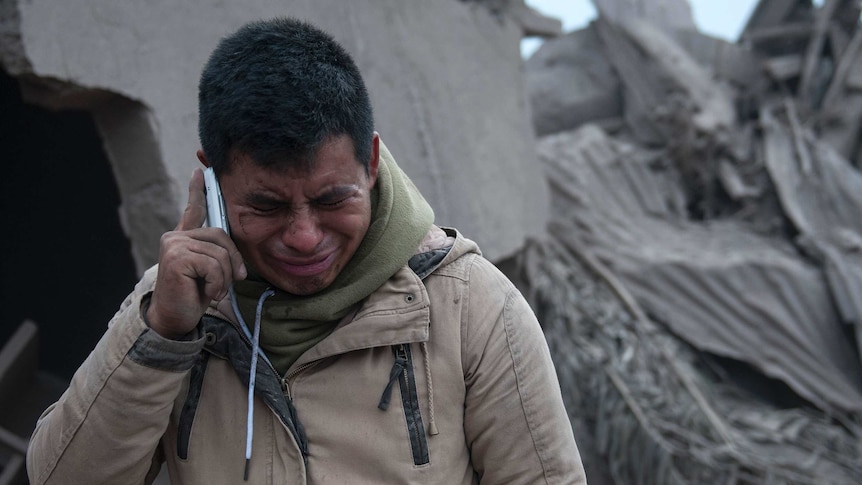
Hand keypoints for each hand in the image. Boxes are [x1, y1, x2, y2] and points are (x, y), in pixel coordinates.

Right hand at [146, 168, 245, 338]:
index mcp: (184, 238)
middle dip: (233, 262)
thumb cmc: (194, 296)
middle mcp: (176, 237)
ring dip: (223, 278)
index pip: (193, 210)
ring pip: (220, 254)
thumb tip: (239, 261)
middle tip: (229, 283)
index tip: (200, 171)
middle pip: (222, 236)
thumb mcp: (211, 272)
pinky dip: (216, 283)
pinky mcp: (176, 257)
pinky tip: (206, 293)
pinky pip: (213, 265)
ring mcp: (174, 245)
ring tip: (213, 290)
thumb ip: (220, 256)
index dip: (198, 190)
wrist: (174, 319)